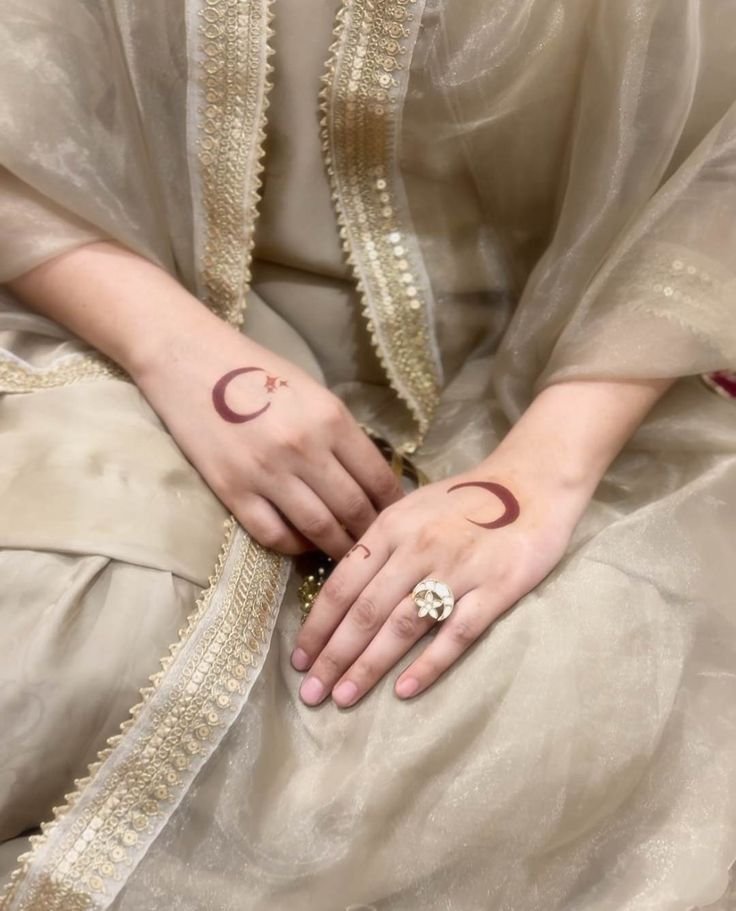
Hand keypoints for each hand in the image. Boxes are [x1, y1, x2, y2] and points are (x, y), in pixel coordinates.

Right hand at [134, 317, 402, 559]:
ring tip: (346, 554)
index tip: (396, 518)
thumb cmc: (255, 371)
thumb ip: (340, 433)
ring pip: (319, 529)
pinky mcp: (233, 491)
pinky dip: (295, 546)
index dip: (392, 505)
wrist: (187, 360)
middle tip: (375, 544)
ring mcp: (267, 473)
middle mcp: (304, 448)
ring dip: (338, 548)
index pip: (378, 477)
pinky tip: (302, 542)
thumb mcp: (312, 392)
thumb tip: (368, 478)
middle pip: (354, 510)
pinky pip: (274, 535)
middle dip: (370, 533)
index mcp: (330, 418)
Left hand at [291, 455, 587, 705]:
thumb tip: (343, 590)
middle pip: (365, 611)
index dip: (318, 625)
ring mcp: (457, 569)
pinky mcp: (495, 588)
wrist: (532, 481)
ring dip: (369, 665)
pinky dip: (428, 665)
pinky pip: (455, 633)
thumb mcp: (413, 508)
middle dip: (333, 656)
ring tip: (344, 696)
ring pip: (402, 626)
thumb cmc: (468, 498)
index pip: (343, 584)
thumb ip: (380, 544)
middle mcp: (418, 548)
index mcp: (392, 527)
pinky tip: (404, 691)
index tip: (299, 660)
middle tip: (311, 693)